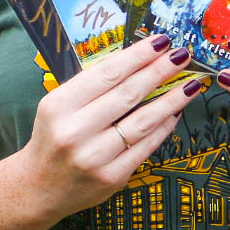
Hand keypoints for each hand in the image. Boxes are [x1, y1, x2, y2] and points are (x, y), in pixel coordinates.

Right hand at [20, 34, 202, 220]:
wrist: (39, 188)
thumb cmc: (53, 136)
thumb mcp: (59, 105)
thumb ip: (93, 86)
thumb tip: (139, 61)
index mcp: (59, 106)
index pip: (107, 73)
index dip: (138, 56)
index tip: (160, 41)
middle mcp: (75, 131)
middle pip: (128, 94)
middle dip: (159, 71)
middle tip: (181, 55)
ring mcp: (94, 157)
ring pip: (143, 121)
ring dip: (171, 100)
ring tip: (190, 84)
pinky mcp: (112, 178)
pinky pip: (146, 146)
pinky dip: (164, 127)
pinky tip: (176, 112)